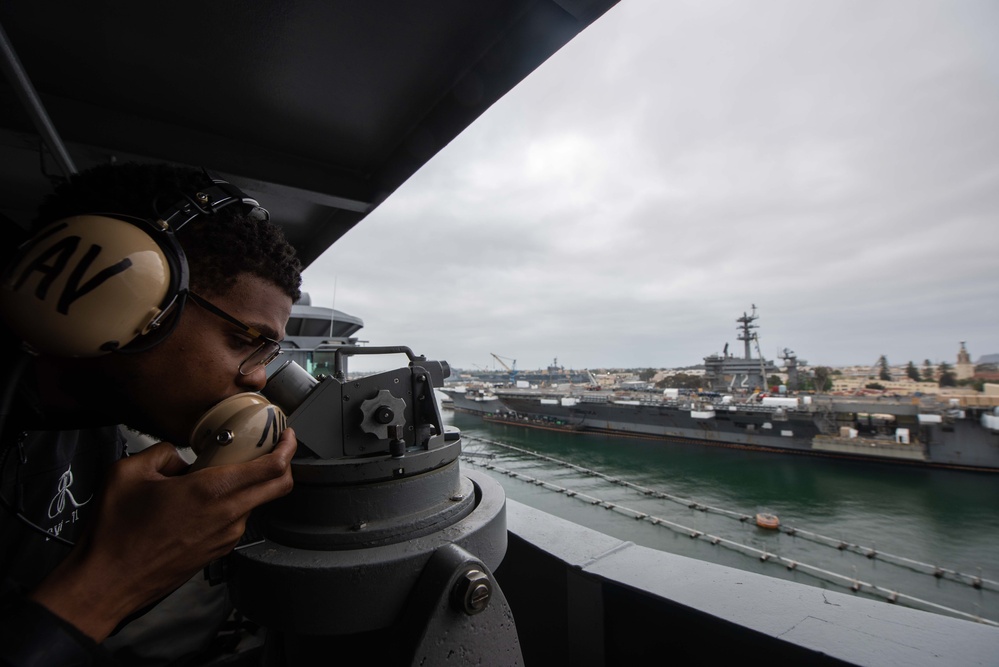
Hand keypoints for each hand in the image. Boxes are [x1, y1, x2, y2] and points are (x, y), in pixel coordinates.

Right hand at [29, 428, 296, 640]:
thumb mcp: (128, 472)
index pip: (272, 467)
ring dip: (250, 484)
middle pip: (278, 486)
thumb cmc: (116, 532)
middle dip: (284, 463)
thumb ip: (162, 453)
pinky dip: (232, 504)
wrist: (106, 582)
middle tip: (272, 447)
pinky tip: (205, 499)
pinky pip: (235, 520)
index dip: (288, 447)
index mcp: (212, 491)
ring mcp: (225, 537)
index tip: (287, 434)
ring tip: (223, 473)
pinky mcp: (216, 552)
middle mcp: (227, 515)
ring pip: (255, 503)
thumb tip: (180, 457)